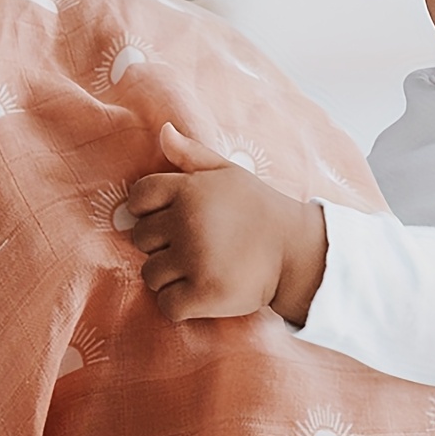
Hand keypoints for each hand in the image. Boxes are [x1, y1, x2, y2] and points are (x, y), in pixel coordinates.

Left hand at [127, 123, 326, 322]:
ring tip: (197, 270)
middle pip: (141, 238)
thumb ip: (191, 154)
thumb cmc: (258, 209)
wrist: (296, 251)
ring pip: (150, 274)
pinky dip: (178, 305)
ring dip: (169, 277)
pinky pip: (167, 305)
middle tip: (191, 247)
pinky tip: (198, 294)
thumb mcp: (227, 172)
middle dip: (160, 245)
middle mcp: (187, 221)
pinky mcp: (205, 293)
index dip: (147, 211)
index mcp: (188, 189)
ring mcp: (195, 258)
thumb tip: (162, 131)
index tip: (170, 221)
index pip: (138, 198)